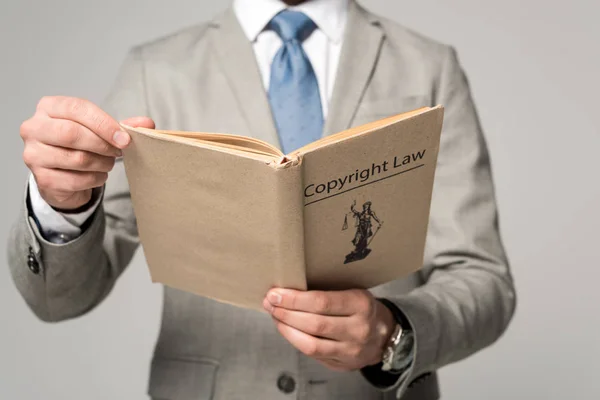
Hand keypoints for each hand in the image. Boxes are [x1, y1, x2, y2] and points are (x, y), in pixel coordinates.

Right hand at [20, 96, 154, 209]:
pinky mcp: (41, 178)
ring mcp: (34, 154)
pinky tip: (98, 175)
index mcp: (49, 107)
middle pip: (72, 134)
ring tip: (108, 162)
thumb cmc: (81, 144)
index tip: (126, 139)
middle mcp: (34, 128)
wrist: (62, 174)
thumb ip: (123, 126)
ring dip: (102, 163)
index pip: (78, 109)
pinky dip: (95, 179)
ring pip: (77, 159)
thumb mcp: (101, 130)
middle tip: (119, 151)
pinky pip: (76, 180)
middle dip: (103, 144)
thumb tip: (147, 124)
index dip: (105, 124)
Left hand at [263, 288, 395, 370]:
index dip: (294, 299)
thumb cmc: (361, 307)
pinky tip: (287, 330)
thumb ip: (326, 291)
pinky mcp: (343, 365)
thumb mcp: (352, 291)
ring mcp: (351, 350)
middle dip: (286, 313)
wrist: (384, 335)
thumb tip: (288, 289)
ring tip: (275, 317)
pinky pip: (314, 355)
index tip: (275, 294)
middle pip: (314, 324)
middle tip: (270, 304)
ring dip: (287, 330)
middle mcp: (358, 329)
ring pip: (311, 344)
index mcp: (361, 304)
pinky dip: (296, 341)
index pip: (321, 302)